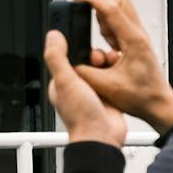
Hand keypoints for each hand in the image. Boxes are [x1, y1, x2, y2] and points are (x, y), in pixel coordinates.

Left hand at [44, 28, 125, 147]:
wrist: (102, 136)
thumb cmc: (80, 116)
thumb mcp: (65, 81)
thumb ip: (57, 58)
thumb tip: (53, 36)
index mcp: (62, 83)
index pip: (68, 57)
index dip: (77, 48)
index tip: (84, 45)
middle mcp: (77, 86)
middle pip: (87, 60)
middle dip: (95, 55)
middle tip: (99, 58)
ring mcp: (94, 90)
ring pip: (101, 67)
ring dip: (107, 62)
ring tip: (110, 62)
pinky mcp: (108, 94)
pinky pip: (113, 76)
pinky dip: (117, 71)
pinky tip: (119, 70)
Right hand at [68, 0, 172, 132]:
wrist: (159, 106)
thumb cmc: (142, 97)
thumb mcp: (107, 87)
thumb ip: (85, 73)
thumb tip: (70, 62)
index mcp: (134, 41)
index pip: (111, 9)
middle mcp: (138, 35)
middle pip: (119, 2)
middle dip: (101, 9)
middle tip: (91, 25)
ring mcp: (139, 38)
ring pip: (119, 15)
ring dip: (104, 25)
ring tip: (101, 46)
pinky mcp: (136, 44)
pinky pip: (120, 28)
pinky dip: (109, 35)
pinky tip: (107, 54)